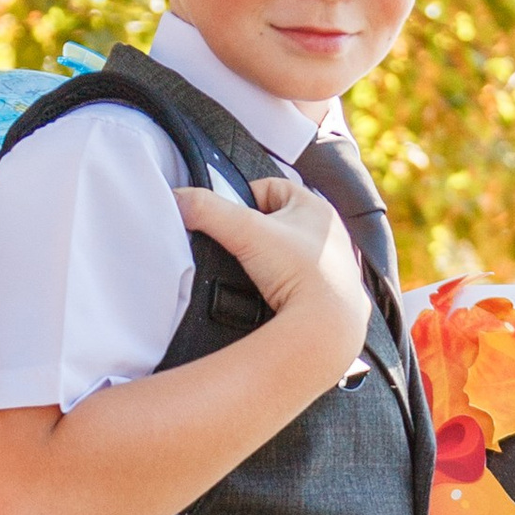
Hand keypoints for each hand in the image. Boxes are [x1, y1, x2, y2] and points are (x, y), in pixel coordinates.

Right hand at [175, 170, 368, 369]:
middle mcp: (331, 234)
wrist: (328, 326)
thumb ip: (207, 210)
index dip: (243, 199)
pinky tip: (274, 296)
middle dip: (257, 233)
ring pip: (292, 254)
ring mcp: (335, 266)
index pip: (270, 188)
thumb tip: (179, 200)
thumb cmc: (299, 274)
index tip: (229, 219)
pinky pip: (302, 283)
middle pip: (280, 222)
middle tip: (240, 249)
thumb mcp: (244, 231)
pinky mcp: (332, 295)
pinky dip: (286, 287)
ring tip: (256, 274)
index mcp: (316, 208)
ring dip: (273, 261)